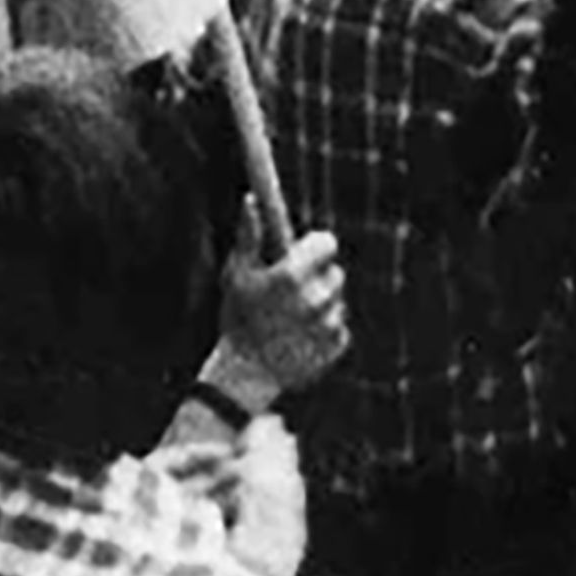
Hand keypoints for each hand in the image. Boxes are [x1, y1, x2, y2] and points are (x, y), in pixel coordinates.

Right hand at [203, 231, 352, 418]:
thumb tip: (252, 200)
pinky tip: (302, 336)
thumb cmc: (236, 320)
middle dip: (319, 277)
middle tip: (295, 289)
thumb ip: (248, 236)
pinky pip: (339, 327)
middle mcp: (315, 298)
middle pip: (334, 273)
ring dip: (322, 304)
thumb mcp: (236, 275)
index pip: (327, 243)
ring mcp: (328, 323)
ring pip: (337, 301)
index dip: (317, 245)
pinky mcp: (336, 345)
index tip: (305, 252)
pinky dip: (326, 329)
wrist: (245, 376)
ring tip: (294, 318)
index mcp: (292, 276)